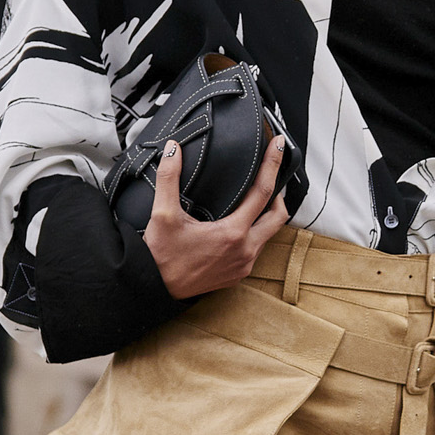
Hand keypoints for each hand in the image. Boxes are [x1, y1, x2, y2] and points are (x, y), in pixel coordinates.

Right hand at [142, 134, 288, 298]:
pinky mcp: (238, 275)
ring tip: (257, 198)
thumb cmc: (161, 257)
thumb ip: (169, 178)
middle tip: (272, 175)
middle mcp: (245, 251)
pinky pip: (257, 250)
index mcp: (232, 233)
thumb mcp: (162, 214)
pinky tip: (243, 225)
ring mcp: (243, 265)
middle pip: (279, 216)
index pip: (263, 191)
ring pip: (269, 235)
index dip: (273, 164)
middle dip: (279, 193)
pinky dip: (256, 233)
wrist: (156, 288)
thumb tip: (173, 150)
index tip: (278, 147)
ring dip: (267, 215)